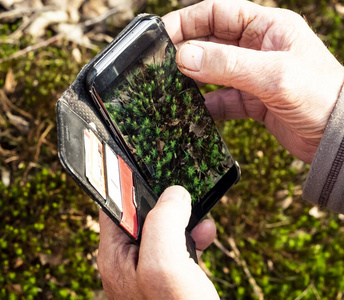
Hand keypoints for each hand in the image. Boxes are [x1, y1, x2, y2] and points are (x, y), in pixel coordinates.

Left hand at [97, 186, 218, 298]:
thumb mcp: (164, 263)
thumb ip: (164, 222)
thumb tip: (175, 194)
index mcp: (116, 254)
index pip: (115, 205)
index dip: (130, 184)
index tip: (149, 167)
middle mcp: (129, 259)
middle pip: (141, 214)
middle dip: (163, 200)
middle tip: (182, 191)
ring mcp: (150, 268)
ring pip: (164, 228)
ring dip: (183, 216)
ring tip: (200, 212)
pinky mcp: (170, 275)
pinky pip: (179, 245)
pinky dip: (194, 235)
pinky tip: (206, 232)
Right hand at [163, 0, 343, 162]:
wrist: (340, 137)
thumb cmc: (321, 96)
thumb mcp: (273, 75)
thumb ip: (227, 65)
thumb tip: (184, 57)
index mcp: (267, 27)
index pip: (216, 12)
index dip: (186, 21)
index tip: (161, 34)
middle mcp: (257, 48)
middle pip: (210, 41)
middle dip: (185, 51)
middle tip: (159, 64)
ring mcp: (253, 75)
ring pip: (212, 72)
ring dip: (192, 79)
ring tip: (169, 87)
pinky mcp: (252, 101)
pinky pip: (221, 100)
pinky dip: (206, 106)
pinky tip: (193, 113)